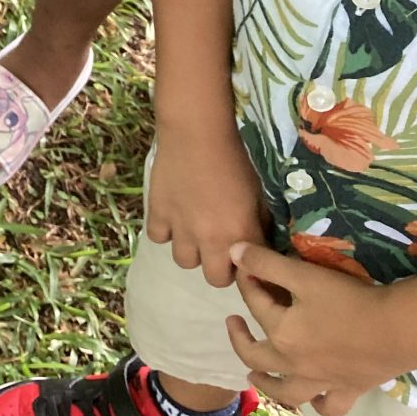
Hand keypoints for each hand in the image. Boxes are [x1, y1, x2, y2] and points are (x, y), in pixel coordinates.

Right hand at [145, 122, 266, 287]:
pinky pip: (159, 238)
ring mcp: (181, 230)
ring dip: (193, 251)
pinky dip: (166, 231)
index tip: (250, 260)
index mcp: (240, 235)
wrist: (196, 135)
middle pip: (216, 280)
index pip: (251, 272)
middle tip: (221, 248)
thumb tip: (259, 239)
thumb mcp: (258, 194)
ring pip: (185, 262)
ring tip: (195, 232)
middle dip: (221, 267)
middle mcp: (211, 240)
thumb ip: (258, 223)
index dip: (252, 268)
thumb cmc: (234, 161)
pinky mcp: (157, 215)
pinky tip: (173, 217)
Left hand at [226, 242, 404, 415]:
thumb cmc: (350, 300)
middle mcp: (295, 364)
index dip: (248, 283)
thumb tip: (233, 251)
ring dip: (266, 383)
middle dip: (239, 337)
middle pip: (256, 355)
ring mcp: (322, 381)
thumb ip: (267, 263)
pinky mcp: (349, 390)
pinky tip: (314, 398)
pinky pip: (328, 406)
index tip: (246, 268)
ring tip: (255, 374)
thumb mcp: (304, 275)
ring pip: (286, 391)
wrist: (400, 330)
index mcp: (281, 334)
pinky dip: (318, 404)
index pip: (255, 304)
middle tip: (233, 322)